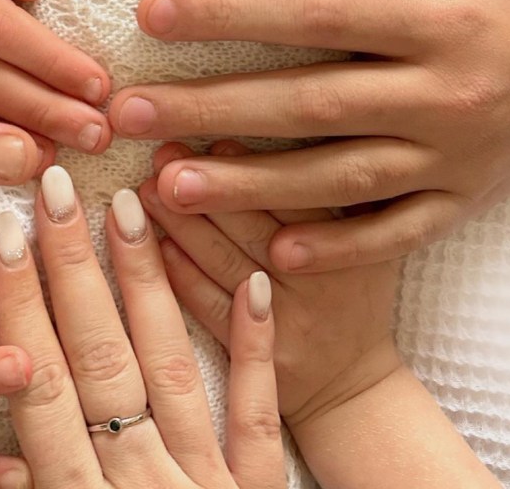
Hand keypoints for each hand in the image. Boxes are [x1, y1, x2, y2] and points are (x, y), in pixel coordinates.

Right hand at [0, 168, 285, 488]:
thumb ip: (38, 477)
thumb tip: (12, 387)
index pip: (41, 387)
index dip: (20, 306)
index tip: (4, 232)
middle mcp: (140, 486)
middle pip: (100, 358)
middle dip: (73, 268)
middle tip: (58, 188)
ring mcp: (205, 485)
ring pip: (171, 366)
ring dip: (148, 282)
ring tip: (131, 205)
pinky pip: (257, 416)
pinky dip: (254, 348)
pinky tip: (255, 282)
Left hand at [109, 0, 509, 269]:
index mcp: (435, 18)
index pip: (316, 13)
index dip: (232, 13)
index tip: (153, 13)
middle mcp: (440, 91)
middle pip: (309, 103)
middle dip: (213, 108)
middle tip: (129, 112)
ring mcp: (452, 155)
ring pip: (339, 176)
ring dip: (251, 185)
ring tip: (170, 185)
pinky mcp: (463, 200)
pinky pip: (397, 232)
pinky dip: (338, 246)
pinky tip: (273, 253)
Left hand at [147, 143, 501, 488]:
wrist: (354, 388)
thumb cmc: (348, 292)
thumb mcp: (363, 232)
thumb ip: (327, 183)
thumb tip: (258, 121)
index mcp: (355, 234)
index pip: (298, 186)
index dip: (246, 159)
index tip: (206, 131)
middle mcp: (325, 277)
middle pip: (254, 220)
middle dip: (205, 183)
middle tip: (164, 153)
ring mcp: (293, 320)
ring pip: (226, 260)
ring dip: (182, 221)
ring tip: (147, 187)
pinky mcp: (261, 360)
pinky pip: (213, 310)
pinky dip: (180, 275)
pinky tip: (154, 246)